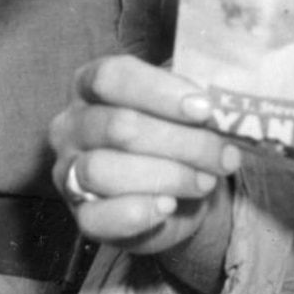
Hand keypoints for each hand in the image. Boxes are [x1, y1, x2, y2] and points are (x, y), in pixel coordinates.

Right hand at [49, 55, 239, 259]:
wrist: (182, 192)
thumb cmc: (178, 133)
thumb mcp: (187, 107)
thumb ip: (195, 99)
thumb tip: (222, 105)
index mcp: (93, 84)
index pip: (112, 77)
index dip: (160, 91)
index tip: (205, 109)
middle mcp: (73, 124)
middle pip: (118, 126)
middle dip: (181, 141)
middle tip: (224, 154)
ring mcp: (69, 171)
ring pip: (104, 170)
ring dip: (168, 175)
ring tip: (205, 181)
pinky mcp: (81, 215)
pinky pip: (98, 216)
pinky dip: (138, 212)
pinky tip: (169, 205)